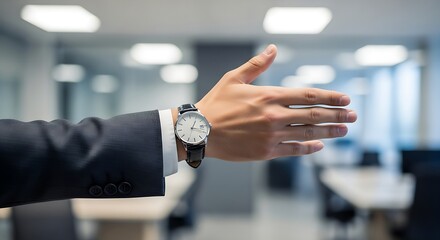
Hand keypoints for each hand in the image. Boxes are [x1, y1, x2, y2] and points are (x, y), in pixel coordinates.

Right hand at [175, 44, 356, 161]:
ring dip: (329, 132)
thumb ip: (257, 65)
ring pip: (308, 133)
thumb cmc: (216, 104)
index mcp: (269, 96)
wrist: (199, 132)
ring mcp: (271, 136)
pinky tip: (319, 146)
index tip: (345, 99)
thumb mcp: (234, 79)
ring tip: (343, 130)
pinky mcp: (266, 152)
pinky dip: (309, 148)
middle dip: (337, 115)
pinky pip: (294, 150)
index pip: (308, 96)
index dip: (330, 97)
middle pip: (314, 115)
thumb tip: (272, 49)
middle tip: (353, 116)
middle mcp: (274, 116)